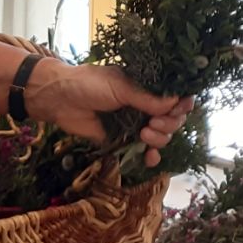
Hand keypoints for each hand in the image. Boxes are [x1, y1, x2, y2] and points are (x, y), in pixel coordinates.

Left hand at [27, 62, 191, 166]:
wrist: (59, 100)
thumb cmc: (90, 84)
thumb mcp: (122, 87)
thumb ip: (148, 98)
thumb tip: (177, 103)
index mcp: (148, 87)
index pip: (176, 96)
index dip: (182, 104)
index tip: (179, 109)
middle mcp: (146, 105)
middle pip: (173, 119)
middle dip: (169, 124)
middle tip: (153, 123)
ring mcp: (136, 124)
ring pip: (162, 136)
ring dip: (160, 139)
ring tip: (143, 134)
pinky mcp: (124, 141)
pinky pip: (145, 152)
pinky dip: (151, 157)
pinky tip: (149, 158)